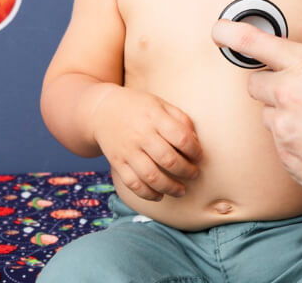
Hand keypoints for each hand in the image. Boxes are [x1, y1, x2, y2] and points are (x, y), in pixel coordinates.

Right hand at [90, 86, 201, 200]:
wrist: (102, 110)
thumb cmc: (138, 107)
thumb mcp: (160, 104)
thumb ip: (180, 119)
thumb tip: (195, 142)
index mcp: (155, 117)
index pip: (181, 138)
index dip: (195, 151)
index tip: (199, 156)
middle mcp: (141, 135)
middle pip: (168, 160)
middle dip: (186, 171)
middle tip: (194, 174)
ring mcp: (128, 150)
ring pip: (151, 176)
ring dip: (170, 187)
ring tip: (181, 191)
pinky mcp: (117, 163)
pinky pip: (133, 184)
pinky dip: (148, 194)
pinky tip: (159, 196)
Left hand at [210, 20, 301, 195]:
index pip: (258, 43)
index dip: (234, 34)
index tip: (219, 31)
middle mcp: (287, 93)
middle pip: (255, 84)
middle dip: (270, 88)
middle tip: (296, 97)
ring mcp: (283, 127)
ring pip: (269, 117)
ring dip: (284, 119)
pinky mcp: (284, 155)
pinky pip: (280, 145)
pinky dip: (294, 145)